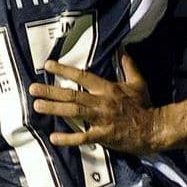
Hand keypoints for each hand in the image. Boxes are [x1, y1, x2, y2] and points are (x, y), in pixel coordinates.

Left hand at [28, 53, 164, 154]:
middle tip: (32, 88)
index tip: (48, 65)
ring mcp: (101, 119)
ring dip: (54, 109)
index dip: (64, 70)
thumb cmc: (144, 105)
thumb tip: (122, 48)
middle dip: (51, 91)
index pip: (82, 76)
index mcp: (108, 88)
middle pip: (72, 95)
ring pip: (74, 112)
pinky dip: (68, 138)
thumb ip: (128, 65)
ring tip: (37, 106)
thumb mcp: (137, 82)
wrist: (154, 128)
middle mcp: (101, 102)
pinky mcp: (103, 136)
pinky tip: (53, 138)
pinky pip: (83, 137)